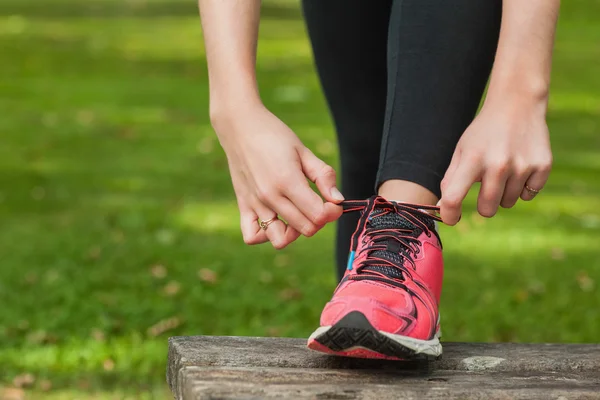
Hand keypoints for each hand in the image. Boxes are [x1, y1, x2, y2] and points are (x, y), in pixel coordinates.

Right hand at [213, 103, 343, 248]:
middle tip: (319, 203)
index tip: (333, 201)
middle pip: (305, 228)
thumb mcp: (303, 151)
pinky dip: (265, 235)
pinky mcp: (243, 205)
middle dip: (319, 220)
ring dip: (294, 232)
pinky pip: (252, 236)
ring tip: (297, 214)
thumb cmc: (274, 135)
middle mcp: (270, 197)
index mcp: (288, 181)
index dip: (332, 212)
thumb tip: (338, 200)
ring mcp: (255, 204)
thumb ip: (323, 176)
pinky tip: (276, 221)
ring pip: (280, 239)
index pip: (318, 215)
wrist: (239, 126)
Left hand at [439, 101, 552, 224]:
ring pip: (508, 203)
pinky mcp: (542, 166)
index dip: (450, 214)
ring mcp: (522, 166)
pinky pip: (529, 195)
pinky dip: (523, 187)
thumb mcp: (462, 150)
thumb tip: (443, 207)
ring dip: (504, 192)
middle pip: (487, 209)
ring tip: (505, 169)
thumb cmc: (483, 132)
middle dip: (484, 204)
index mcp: (472, 160)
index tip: (451, 218)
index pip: (454, 198)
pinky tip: (520, 167)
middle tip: (486, 186)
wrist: (517, 105)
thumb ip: (451, 179)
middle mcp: (498, 164)